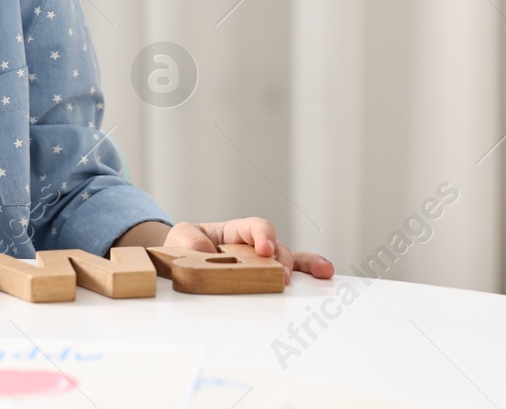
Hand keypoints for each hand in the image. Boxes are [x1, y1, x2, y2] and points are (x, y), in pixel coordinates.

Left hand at [163, 218, 333, 284]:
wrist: (181, 262)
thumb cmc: (185, 246)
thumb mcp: (181, 237)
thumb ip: (190, 239)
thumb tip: (207, 249)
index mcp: (236, 231)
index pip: (255, 227)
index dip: (262, 235)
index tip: (264, 249)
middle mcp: (254, 246)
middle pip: (277, 246)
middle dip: (282, 259)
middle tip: (281, 275)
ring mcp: (262, 263)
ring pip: (291, 259)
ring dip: (308, 265)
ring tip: (323, 272)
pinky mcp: (264, 278)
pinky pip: (288, 275)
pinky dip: (308, 275)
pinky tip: (324, 276)